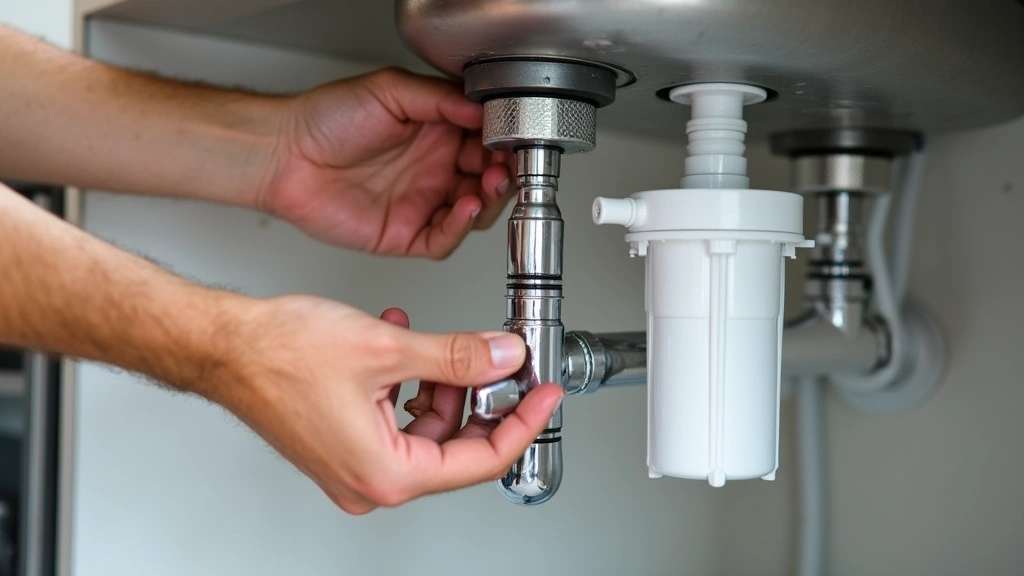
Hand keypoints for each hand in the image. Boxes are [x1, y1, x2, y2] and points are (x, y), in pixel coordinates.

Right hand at [218, 296, 561, 513]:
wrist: (222, 347)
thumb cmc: (277, 355)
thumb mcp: (386, 348)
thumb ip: (456, 357)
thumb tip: (503, 360)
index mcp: (385, 472)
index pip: (480, 461)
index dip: (521, 423)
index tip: (544, 397)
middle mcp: (368, 480)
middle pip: (454, 446)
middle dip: (478, 397)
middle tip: (500, 361)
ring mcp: (353, 464)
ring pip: (425, 428)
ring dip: (440, 383)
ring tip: (437, 344)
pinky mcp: (341, 443)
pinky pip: (395, 419)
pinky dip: (408, 383)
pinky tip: (404, 345)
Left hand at [258, 68, 514, 259]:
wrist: (284, 155)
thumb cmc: (325, 119)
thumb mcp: (390, 89)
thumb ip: (440, 98)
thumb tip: (481, 108)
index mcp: (437, 133)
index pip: (487, 142)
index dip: (504, 144)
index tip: (514, 141)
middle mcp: (434, 169)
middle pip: (489, 181)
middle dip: (504, 176)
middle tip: (507, 167)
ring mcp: (422, 203)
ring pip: (475, 213)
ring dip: (489, 201)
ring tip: (490, 184)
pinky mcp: (405, 234)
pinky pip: (444, 239)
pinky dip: (460, 228)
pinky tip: (465, 208)